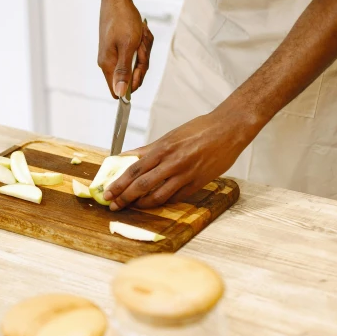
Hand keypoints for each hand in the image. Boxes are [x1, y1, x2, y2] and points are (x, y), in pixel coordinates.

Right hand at [98, 0, 153, 97]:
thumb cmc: (123, 20)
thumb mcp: (128, 47)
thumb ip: (124, 72)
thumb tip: (119, 94)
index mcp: (108, 65)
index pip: (118, 91)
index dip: (133, 85)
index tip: (140, 67)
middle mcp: (109, 62)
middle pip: (132, 75)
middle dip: (142, 60)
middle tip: (140, 43)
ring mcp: (115, 54)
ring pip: (136, 62)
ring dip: (143, 49)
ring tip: (140, 34)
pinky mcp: (120, 47)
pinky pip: (136, 53)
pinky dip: (142, 43)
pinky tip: (140, 32)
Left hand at [103, 108, 258, 209]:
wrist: (229, 128)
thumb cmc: (200, 129)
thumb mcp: (169, 136)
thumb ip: (147, 149)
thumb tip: (126, 157)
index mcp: (162, 149)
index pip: (133, 170)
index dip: (118, 184)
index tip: (107, 193)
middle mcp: (172, 162)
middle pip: (141, 185)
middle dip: (124, 198)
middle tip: (114, 205)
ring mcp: (185, 174)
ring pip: (158, 196)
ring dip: (142, 204)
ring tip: (132, 206)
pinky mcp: (197, 183)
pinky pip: (176, 197)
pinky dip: (163, 202)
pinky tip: (154, 203)